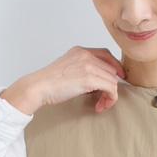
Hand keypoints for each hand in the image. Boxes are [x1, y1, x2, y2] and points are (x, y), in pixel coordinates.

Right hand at [0, 46, 126, 115]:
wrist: (39, 87)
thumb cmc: (49, 83)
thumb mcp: (67, 68)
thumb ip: (82, 70)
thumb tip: (97, 82)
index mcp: (80, 51)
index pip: (105, 54)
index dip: (115, 66)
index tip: (118, 78)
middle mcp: (86, 55)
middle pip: (111, 69)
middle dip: (111, 85)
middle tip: (105, 99)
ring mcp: (88, 66)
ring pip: (113, 80)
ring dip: (110, 95)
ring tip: (101, 105)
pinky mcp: (89, 79)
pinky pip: (111, 88)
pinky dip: (110, 98)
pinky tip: (100, 106)